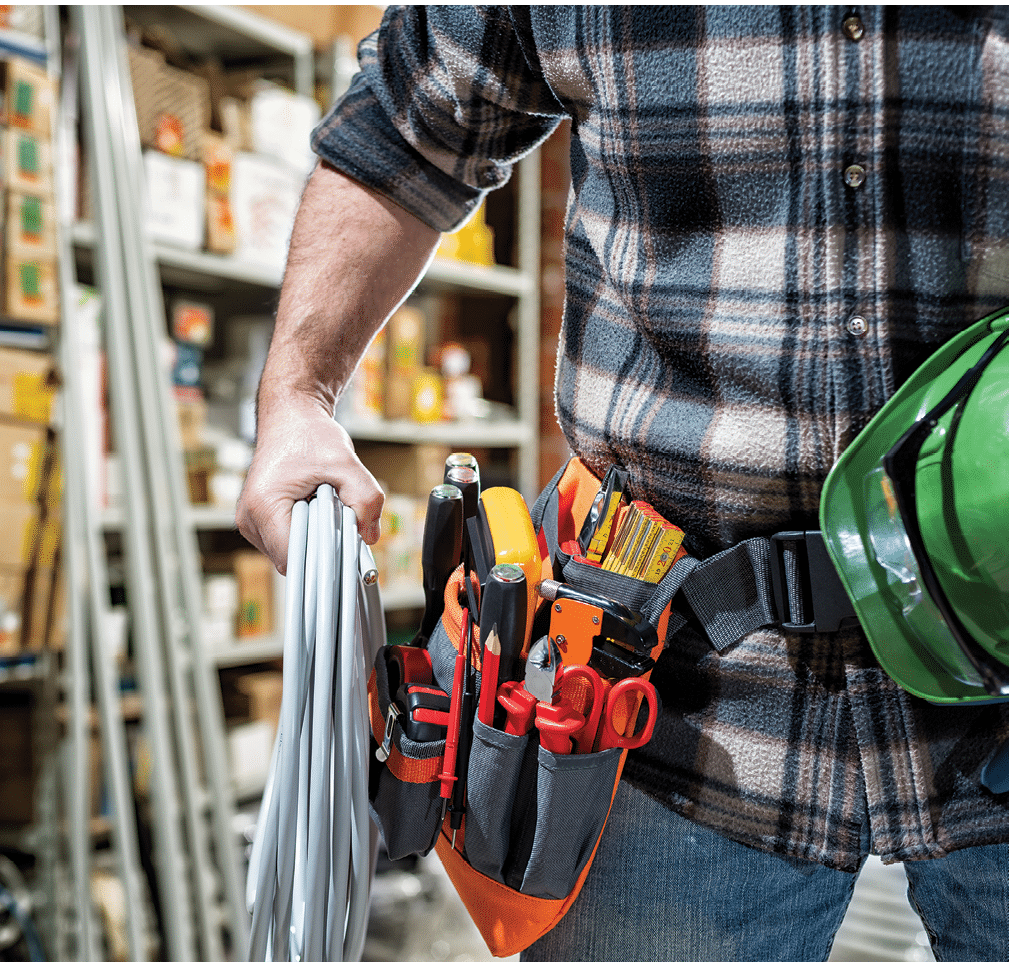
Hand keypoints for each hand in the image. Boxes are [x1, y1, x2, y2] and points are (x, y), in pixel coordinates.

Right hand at [235, 396, 383, 574]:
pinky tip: (316, 512)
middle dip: (323, 549)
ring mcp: (251, 523)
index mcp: (263, 507)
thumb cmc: (310, 435)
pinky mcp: (258, 522)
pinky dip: (308, 534)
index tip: (348, 546)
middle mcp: (250, 519)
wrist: (291, 418)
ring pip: (291, 555)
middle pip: (293, 561)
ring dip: (315, 541)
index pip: (296, 558)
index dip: (326, 557)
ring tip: (326, 510)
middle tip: (342, 522)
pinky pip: (288, 543)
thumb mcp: (346, 462)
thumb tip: (369, 535)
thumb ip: (365, 498)